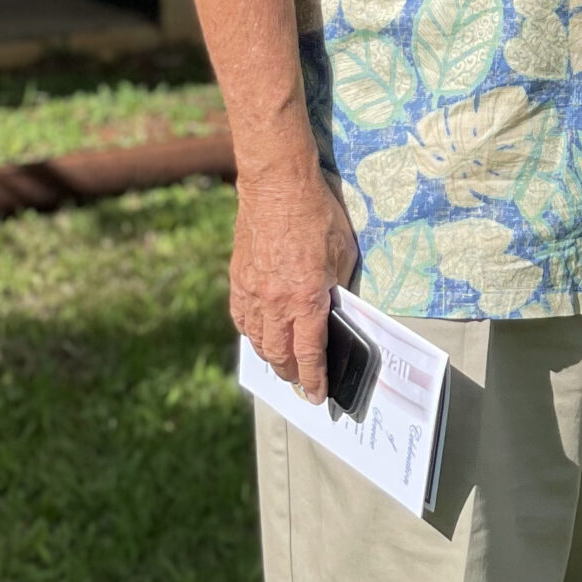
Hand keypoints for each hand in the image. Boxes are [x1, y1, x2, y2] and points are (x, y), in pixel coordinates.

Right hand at [230, 167, 358, 402]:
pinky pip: (242, 319)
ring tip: (282, 366)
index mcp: (306, 299)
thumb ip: (337, 288)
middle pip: (279, 355)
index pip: (309, 354)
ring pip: (258, 341)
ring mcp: (252, 292)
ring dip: (271, 359)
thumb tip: (334, 311)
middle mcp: (276, 302)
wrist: (277, 185)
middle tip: (301, 385)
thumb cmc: (318, 215)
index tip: (318, 396)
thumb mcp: (343, 254)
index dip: (314, 379)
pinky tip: (260, 337)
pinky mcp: (238, 279)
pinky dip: (252, 335)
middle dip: (292, 375)